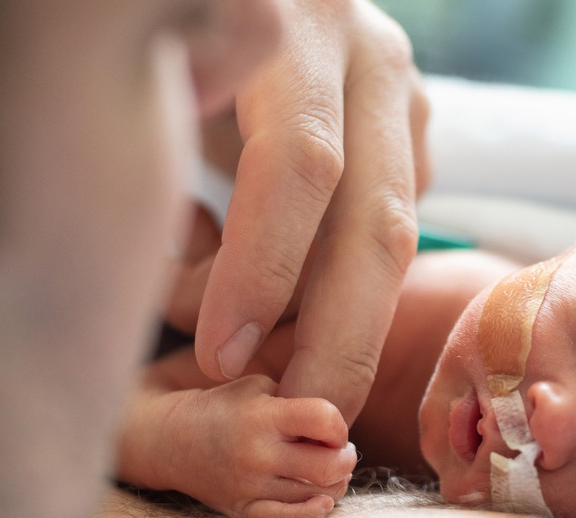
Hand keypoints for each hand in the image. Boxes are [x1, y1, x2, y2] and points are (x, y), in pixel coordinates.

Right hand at [157, 375, 355, 517]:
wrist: (171, 440)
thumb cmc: (227, 408)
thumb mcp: (259, 388)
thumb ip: (298, 404)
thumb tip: (339, 433)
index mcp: (263, 416)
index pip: (324, 420)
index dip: (338, 425)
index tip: (331, 428)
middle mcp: (257, 454)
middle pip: (328, 466)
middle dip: (346, 459)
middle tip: (342, 453)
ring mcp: (249, 486)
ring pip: (317, 495)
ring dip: (335, 483)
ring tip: (329, 470)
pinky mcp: (243, 509)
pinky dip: (312, 511)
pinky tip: (322, 500)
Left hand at [192, 0, 429, 424]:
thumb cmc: (170, 36)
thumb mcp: (156, 72)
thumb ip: (166, 134)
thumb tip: (177, 266)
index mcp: (300, 22)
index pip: (299, 163)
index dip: (262, 268)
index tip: (219, 357)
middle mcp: (370, 57)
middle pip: (377, 223)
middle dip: (339, 340)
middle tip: (298, 420)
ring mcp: (407, 96)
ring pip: (397, 238)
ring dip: (345, 323)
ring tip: (289, 379)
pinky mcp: (419, 132)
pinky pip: (390, 231)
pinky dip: (344, 288)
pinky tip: (299, 312)